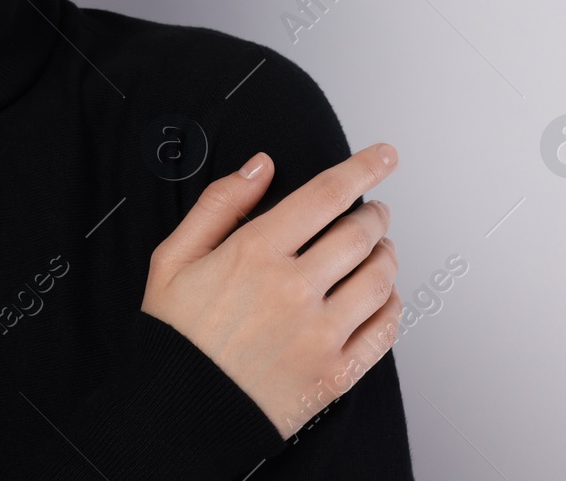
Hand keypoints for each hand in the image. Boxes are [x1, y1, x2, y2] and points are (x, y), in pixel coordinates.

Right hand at [140, 143, 401, 438]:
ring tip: (380, 249)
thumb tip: (260, 166)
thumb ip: (220, 204)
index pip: (326, 195)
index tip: (384, 156)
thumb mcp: (173, 257)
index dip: (363, 168)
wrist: (178, 411)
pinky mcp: (334, 374)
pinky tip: (382, 297)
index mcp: (255, 253)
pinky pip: (383, 331)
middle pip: (360, 234)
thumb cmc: (176, 335)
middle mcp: (293, 290)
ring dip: (386, 256)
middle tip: (374, 212)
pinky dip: (392, 306)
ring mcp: (319, 335)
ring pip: (379, 280)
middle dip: (374, 215)